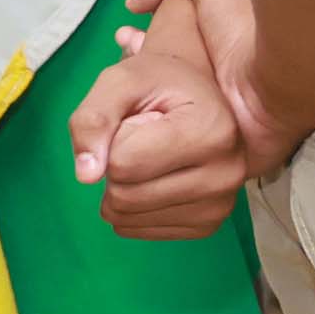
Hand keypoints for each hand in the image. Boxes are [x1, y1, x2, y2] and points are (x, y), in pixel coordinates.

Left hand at [71, 0, 276, 237]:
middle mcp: (227, 174)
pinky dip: (131, 210)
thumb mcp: (120, 81)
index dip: (114, 139)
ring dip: (119, 190)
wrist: (201, 100)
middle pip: (124, 196)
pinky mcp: (208, 226)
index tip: (142, 119)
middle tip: (140, 142)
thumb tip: (87, 176)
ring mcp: (220, 205)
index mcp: (212, 130)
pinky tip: (153, 182)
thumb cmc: (161, 85)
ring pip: (128, 219)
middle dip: (114, 168)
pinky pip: (139, 231)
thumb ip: (93, 118)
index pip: (123, 162)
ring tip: (147, 160)